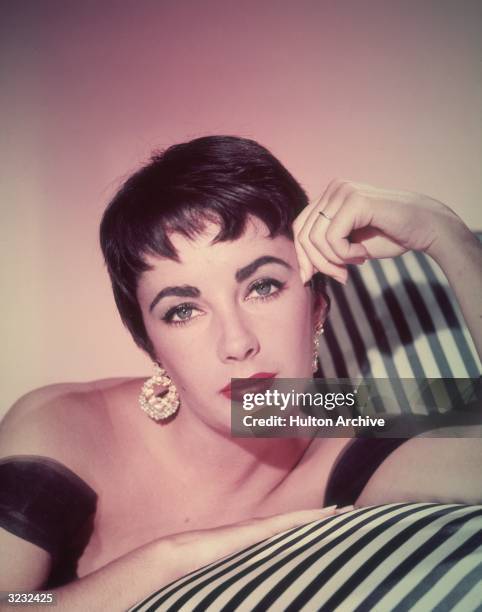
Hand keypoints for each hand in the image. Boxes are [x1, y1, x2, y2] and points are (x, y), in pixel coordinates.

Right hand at [166, 506, 339, 567]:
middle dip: (321, 517)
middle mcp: (258, 531)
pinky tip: (324, 514)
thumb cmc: (196, 574)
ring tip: (343, 510)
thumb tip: (262, 596)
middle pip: (296, 523)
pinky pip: (286, 522)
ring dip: (319, 515)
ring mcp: (257, 528)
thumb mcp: (229, 579)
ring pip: (295, 519)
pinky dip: (306, 517)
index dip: (309, 527)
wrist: (175, 558)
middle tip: (349, 512)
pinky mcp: (255, 530)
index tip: (331, 524)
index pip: (287, 534)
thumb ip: (247, 581)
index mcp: (254, 545)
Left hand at [293, 180, 463, 283]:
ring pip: (316, 239)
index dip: (302, 256)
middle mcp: (335, 188)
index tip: (310, 278)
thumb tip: (304, 272)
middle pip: (303, 234)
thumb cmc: (392, 237)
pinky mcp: (355, 200)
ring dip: (335, 260)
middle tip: (341, 277)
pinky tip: (364, 253)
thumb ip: (327, 250)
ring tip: (357, 261)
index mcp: (331, 196)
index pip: (300, 227)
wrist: (427, 228)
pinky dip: (346, 254)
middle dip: (318, 263)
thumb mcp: (351, 245)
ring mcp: (344, 191)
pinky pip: (332, 238)